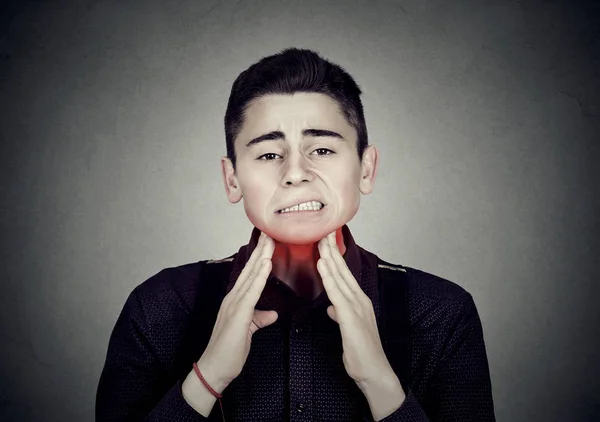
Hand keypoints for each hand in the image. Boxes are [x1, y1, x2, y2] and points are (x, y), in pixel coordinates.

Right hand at [196, 231, 277, 390]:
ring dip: (261, 257)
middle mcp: (233, 298)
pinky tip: (266, 264)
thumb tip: (272, 314)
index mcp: (236, 300)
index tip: (268, 242)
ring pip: (250, 276)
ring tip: (270, 241)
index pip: (250, 274)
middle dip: (261, 250)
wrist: (214, 369)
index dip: (259, 257)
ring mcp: (233, 305)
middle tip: (270, 232)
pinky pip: (251, 292)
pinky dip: (259, 276)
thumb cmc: (229, 351)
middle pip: (249, 269)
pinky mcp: (238, 314)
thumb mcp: (248, 330)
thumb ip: (259, 319)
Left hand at [317, 231, 395, 387]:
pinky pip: (337, 294)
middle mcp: (359, 300)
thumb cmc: (362, 354)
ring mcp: (357, 308)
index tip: (325, 242)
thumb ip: (341, 315)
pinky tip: (322, 266)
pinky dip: (329, 279)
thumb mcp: (348, 330)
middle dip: (332, 250)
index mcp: (358, 302)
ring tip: (321, 242)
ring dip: (330, 259)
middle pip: (343, 271)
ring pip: (340, 278)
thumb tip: (332, 308)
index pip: (343, 275)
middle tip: (323, 231)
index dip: (334, 257)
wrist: (374, 373)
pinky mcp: (351, 318)